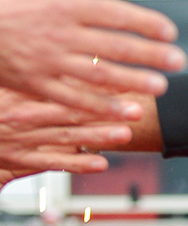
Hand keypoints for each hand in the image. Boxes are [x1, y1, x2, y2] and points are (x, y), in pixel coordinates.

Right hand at [0, 0, 184, 117]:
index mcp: (62, 5)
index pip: (114, 14)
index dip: (144, 23)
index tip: (169, 31)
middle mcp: (60, 35)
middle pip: (113, 46)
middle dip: (149, 55)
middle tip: (178, 62)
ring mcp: (48, 61)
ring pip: (97, 75)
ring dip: (132, 82)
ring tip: (159, 88)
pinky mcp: (36, 83)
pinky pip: (73, 98)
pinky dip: (101, 107)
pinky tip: (125, 112)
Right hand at [0, 88, 135, 176]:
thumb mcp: (11, 89)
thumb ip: (38, 80)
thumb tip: (78, 61)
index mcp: (23, 95)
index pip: (65, 87)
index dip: (95, 84)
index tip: (123, 79)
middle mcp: (26, 117)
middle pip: (72, 112)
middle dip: (107, 111)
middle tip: (136, 107)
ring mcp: (26, 140)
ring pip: (67, 137)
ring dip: (98, 136)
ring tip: (125, 133)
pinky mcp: (23, 161)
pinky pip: (54, 163)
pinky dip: (78, 163)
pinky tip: (101, 163)